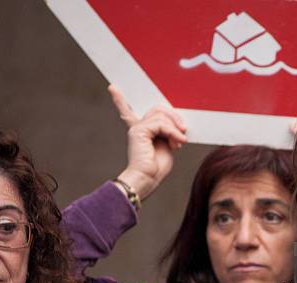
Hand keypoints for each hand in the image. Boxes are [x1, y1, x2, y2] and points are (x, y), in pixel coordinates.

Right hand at [108, 84, 187, 200]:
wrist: (146, 179)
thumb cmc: (156, 168)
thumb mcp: (166, 146)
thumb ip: (168, 133)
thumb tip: (178, 124)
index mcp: (141, 131)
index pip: (129, 111)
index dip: (120, 100)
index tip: (113, 89)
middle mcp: (137, 127)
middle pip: (158, 109)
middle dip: (174, 116)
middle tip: (184, 130)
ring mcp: (137, 128)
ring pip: (162, 115)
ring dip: (175, 128)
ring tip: (180, 141)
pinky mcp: (139, 131)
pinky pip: (161, 124)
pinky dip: (173, 132)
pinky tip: (177, 142)